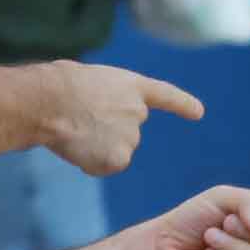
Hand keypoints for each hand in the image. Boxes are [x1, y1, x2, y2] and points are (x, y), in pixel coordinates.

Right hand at [38, 64, 208, 177]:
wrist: (51, 101)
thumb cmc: (59, 87)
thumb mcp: (89, 83)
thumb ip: (105, 102)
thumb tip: (94, 126)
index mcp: (131, 86)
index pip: (164, 95)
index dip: (182, 104)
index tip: (198, 112)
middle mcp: (139, 112)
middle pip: (127, 133)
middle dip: (106, 132)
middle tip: (79, 119)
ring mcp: (132, 137)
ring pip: (115, 151)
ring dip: (96, 147)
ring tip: (75, 129)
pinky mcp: (120, 159)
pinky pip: (104, 166)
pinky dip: (90, 162)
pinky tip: (76, 146)